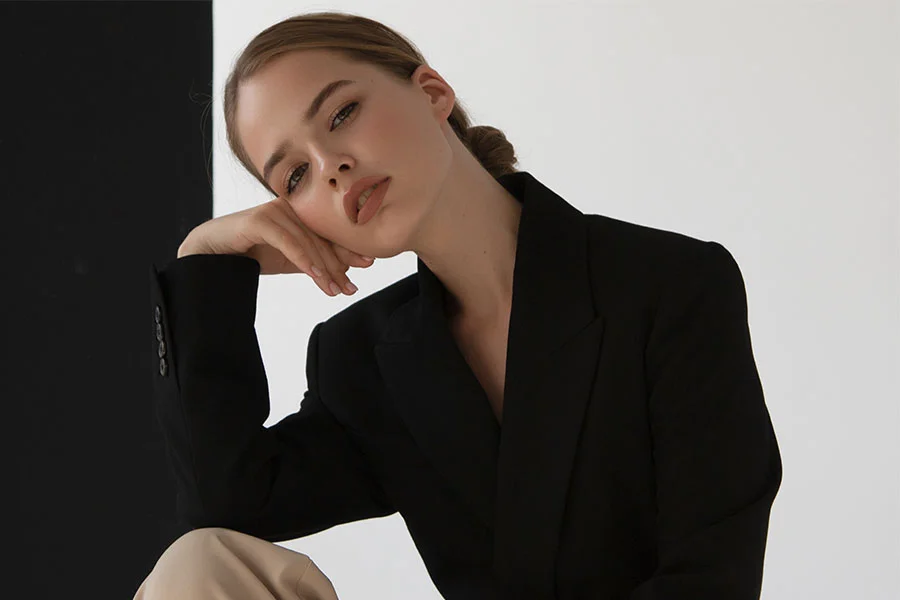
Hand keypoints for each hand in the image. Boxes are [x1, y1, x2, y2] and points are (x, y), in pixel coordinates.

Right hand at [177, 195, 373, 295]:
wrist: (211, 253)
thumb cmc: (252, 254)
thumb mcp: (289, 260)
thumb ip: (314, 260)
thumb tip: (347, 268)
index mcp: (299, 212)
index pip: (327, 233)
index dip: (347, 250)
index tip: (366, 267)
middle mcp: (289, 207)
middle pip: (320, 238)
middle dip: (338, 265)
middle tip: (351, 288)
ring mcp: (275, 210)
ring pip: (307, 242)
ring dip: (323, 269)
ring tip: (335, 290)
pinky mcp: (260, 219)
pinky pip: (288, 242)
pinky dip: (304, 261)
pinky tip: (317, 277)